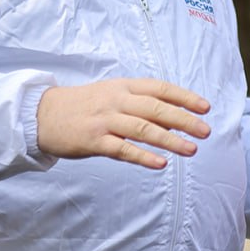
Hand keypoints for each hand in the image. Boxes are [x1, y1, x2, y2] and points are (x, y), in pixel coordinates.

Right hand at [36, 79, 210, 169]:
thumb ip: (137, 101)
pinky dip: (144, 157)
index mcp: (122, 86)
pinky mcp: (94, 141)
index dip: (184, 97)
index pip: (159, 88)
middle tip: (206, 131)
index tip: (205, 107)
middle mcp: (116, 101)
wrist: (43, 114)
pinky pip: (123, 150)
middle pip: (156, 108)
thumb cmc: (83, 105)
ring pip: (143, 129)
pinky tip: (161, 164)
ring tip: (191, 150)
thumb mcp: (110, 93)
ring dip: (170, 140)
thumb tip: (171, 115)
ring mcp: (104, 121)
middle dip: (184, 119)